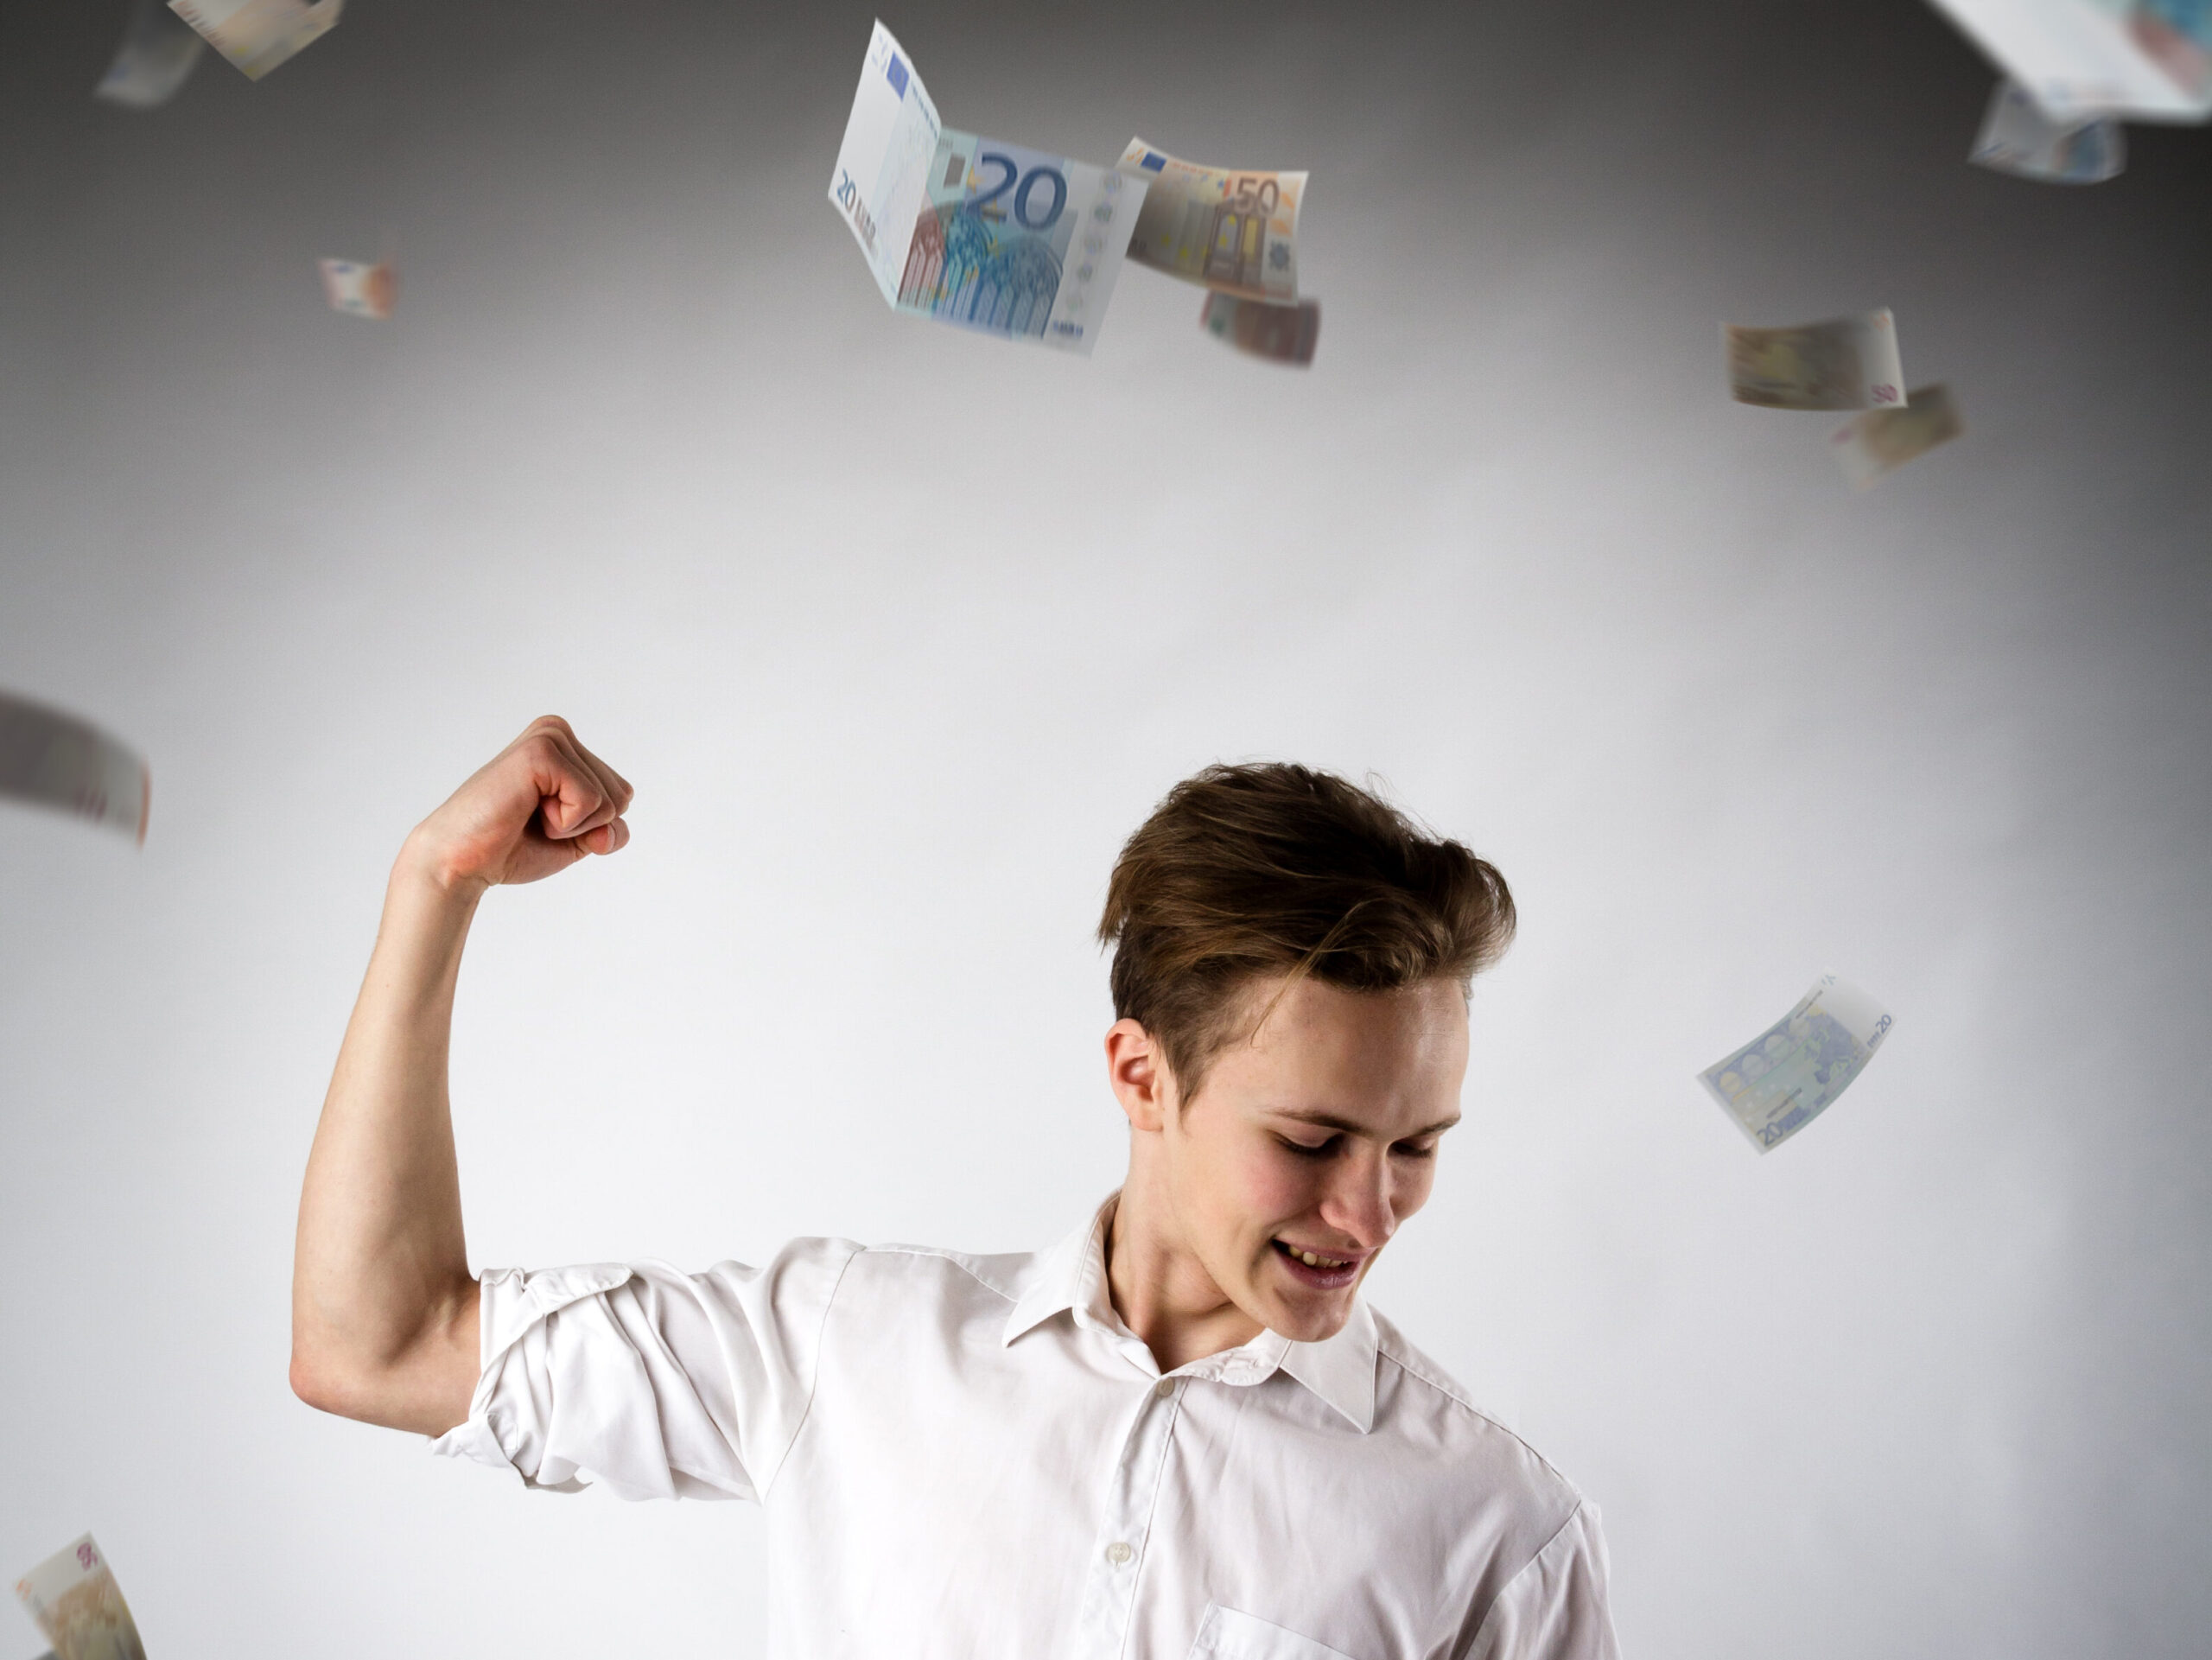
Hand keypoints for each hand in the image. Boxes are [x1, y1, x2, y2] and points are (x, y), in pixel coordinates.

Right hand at [402, 716, 633, 893]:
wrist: (460, 862)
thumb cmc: (511, 848)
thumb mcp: (576, 841)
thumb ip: (609, 831)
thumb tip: (611, 829)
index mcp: (567, 747)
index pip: (622, 795)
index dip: (591, 828)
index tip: (542, 823)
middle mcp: (558, 733)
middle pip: (621, 796)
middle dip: (584, 827)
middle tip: (531, 821)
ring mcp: (549, 737)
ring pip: (608, 801)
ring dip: (571, 826)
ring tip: (525, 815)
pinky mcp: (541, 752)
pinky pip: (590, 801)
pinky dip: (563, 823)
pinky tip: (523, 811)